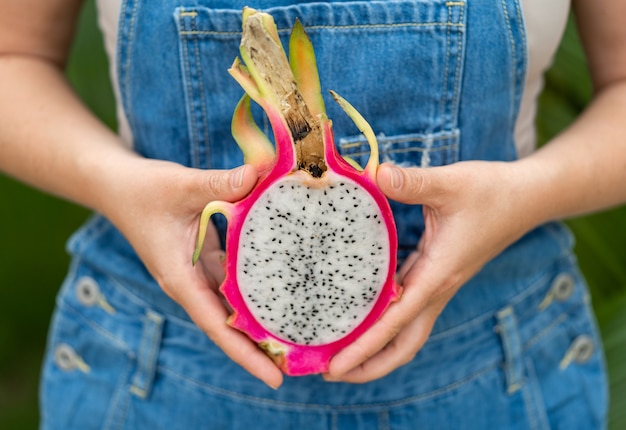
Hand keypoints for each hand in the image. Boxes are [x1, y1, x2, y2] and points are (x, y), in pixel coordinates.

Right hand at [99, 157, 283, 388]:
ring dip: (259, 322)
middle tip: (299, 364)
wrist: (118, 186)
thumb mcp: (181, 185)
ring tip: (297, 336)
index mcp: (181, 279)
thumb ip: (219, 183)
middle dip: (259, 349)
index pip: (216, 326)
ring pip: (232, 306)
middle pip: (228, 326)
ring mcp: (198, 274)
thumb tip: (259, 175)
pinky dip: (254, 291)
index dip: (245, 353)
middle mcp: (191, 283)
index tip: (274, 378)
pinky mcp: (205, 260)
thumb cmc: (143, 190)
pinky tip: (282, 291)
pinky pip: (233, 282)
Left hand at [326, 161, 536, 382]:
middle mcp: (436, 288)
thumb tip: (376, 174)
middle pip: (403, 345)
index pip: (396, 321)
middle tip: (331, 373)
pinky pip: (406, 309)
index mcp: (438, 275)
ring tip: (340, 353)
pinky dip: (384, 321)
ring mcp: (437, 285)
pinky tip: (361, 312)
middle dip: (369, 365)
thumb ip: (413, 182)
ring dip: (376, 348)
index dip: (364, 346)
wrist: (525, 198)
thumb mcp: (451, 183)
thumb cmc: (491, 192)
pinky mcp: (435, 275)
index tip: (336, 366)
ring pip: (405, 331)